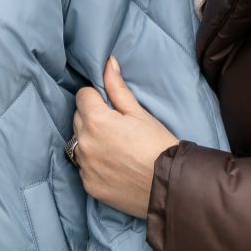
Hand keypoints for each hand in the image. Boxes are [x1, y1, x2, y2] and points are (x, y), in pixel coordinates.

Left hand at [70, 56, 178, 217]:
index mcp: (95, 120)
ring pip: (78, 143)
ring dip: (90, 141)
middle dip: (92, 118)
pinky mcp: (89, 184)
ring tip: (116, 148)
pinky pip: (84, 167)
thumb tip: (107, 63)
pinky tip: (114, 166)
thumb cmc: (158, 146)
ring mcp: (85, 165)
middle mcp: (84, 142)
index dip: (98, 99)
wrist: (172, 187)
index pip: (83, 96)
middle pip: (78, 118)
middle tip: (117, 129)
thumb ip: (117, 87)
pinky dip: (94, 164)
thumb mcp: (140, 113)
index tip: (112, 109)